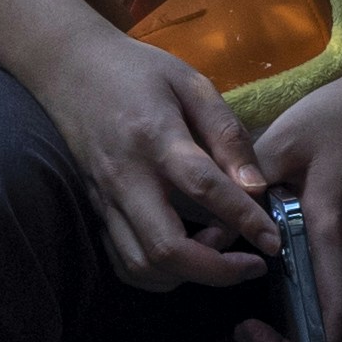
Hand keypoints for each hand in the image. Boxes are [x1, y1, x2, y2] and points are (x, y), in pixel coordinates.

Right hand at [28, 26, 269, 294]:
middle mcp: (125, 176)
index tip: (274, 241)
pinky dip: (159, 273)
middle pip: (166, 247)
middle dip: (216, 271)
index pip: (203, 187)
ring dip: (187, 274)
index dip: (244, 219)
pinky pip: (123, 260)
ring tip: (217, 252)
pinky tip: (185, 255)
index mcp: (155, 136)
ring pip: (141, 265)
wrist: (67, 67)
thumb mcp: (190, 84)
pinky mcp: (95, 209)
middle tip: (251, 265)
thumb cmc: (136, 71)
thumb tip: (256, 188)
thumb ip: (226, 134)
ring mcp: (104, 198)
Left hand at [237, 71, 341, 341]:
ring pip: (325, 310)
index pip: (333, 303)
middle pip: (330, 321)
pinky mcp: (336, 241)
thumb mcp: (279, 144)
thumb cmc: (330, 120)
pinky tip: (260, 300)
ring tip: (246, 327)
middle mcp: (341, 247)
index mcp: (327, 228)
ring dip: (291, 332)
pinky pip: (319, 288)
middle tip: (246, 337)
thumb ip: (245, 188)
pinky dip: (294, 308)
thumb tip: (210, 234)